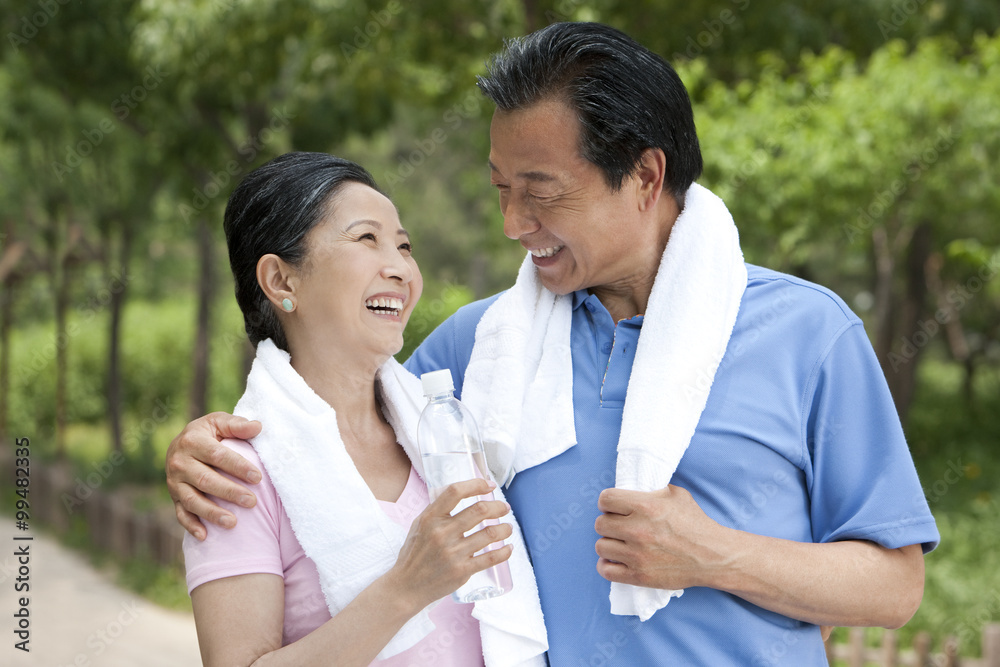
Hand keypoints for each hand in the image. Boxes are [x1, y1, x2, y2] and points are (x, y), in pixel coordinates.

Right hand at [166, 412, 262, 539]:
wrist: (182, 443)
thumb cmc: (209, 433)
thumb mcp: (220, 422)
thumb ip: (237, 425)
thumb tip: (258, 426)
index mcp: (192, 441)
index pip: (217, 455)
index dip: (238, 467)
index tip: (258, 477)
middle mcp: (179, 462)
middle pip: (205, 480)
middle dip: (229, 492)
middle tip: (252, 502)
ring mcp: (174, 482)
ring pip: (192, 500)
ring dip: (212, 513)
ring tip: (233, 523)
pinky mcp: (173, 497)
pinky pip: (180, 513)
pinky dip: (191, 526)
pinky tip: (205, 536)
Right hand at [388, 478, 512, 611]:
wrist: (407, 586)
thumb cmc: (414, 554)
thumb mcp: (419, 525)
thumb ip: (438, 511)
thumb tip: (463, 495)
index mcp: (430, 518)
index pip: (456, 492)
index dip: (476, 484)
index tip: (489, 485)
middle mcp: (442, 533)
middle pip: (479, 510)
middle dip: (498, 507)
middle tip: (504, 508)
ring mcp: (453, 553)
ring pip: (490, 533)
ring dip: (504, 528)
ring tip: (507, 528)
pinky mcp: (462, 570)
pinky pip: (490, 558)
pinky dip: (504, 552)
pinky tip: (508, 548)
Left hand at [594, 484, 729, 589]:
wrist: (713, 556)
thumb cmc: (696, 523)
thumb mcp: (676, 494)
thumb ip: (650, 491)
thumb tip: (631, 492)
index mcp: (645, 506)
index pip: (605, 499)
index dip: (607, 502)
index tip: (613, 507)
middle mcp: (638, 530)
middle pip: (600, 524)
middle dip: (609, 523)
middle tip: (619, 526)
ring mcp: (637, 555)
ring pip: (600, 547)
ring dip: (608, 544)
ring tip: (620, 543)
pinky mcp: (639, 576)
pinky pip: (606, 570)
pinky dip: (606, 565)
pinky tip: (615, 560)